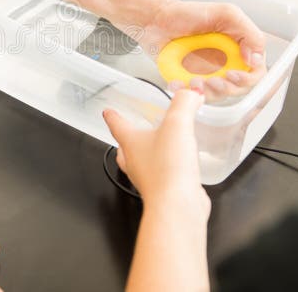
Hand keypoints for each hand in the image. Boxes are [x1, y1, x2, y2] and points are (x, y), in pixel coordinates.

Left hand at [103, 90, 208, 217]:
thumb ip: (184, 104)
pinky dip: (167, 168)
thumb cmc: (167, 167)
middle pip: (124, 148)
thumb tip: (190, 93)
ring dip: (147, 153)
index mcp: (130, 142)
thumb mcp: (177, 124)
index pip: (116, 124)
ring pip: (141, 163)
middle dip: (127, 138)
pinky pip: (161, 175)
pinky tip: (181, 165)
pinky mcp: (163, 190)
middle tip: (132, 131)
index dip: (112, 116)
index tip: (107, 111)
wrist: (177, 205)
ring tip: (160, 145)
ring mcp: (147, 178)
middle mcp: (134, 161)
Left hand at [130, 0, 266, 101]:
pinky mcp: (190, 80)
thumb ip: (248, 31)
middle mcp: (226, 63)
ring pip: (216, 95)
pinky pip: (193, 95)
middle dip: (226, 88)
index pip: (255, 72)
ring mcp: (208, 73)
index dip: (248, 79)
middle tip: (211, 81)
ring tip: (193, 81)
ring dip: (206, 92)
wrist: (155, 19)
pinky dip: (186, 92)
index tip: (232, 74)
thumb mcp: (224, 13)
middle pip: (237, 88)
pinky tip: (179, 84)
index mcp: (239, 48)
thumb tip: (255, 58)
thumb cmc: (186, 13)